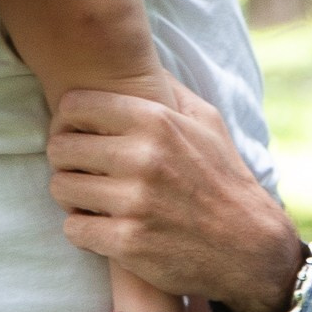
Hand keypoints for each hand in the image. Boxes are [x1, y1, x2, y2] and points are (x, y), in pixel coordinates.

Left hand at [45, 82, 300, 311]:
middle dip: (67, 160)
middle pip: (59, 148)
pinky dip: (84, 230)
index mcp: (157, 122)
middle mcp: (143, 158)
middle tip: (83, 169)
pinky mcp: (127, 242)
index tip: (79, 134)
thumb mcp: (208, 123)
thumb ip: (168, 91)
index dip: (69, 120)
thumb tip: (140, 63)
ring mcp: (134, 202)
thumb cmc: (225, 180)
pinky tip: (102, 227)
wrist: (251, 248)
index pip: (75, 105)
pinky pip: (73, 228)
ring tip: (92, 198)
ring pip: (60, 188)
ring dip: (72, 195)